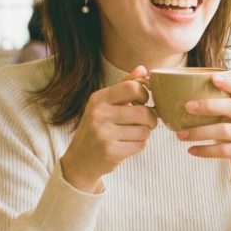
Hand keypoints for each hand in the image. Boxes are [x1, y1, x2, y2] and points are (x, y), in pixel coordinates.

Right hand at [59, 66, 155, 191]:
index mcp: (98, 98)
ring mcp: (104, 133)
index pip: (133, 88)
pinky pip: (140, 145)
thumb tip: (143, 69)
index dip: (145, 94)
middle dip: (151, 119)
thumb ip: (124, 86)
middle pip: (144, 112)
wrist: (79, 161)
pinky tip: (126, 145)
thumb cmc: (96, 128)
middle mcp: (99, 114)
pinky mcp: (111, 151)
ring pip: (145, 130)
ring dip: (144, 134)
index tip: (143, 101)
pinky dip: (138, 146)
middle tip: (146, 122)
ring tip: (131, 134)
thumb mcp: (104, 104)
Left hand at [174, 72, 230, 185]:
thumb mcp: (230, 118)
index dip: (229, 82)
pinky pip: (224, 150)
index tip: (212, 78)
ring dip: (200, 132)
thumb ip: (214, 108)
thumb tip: (175, 99)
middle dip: (209, 106)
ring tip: (179, 135)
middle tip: (187, 107)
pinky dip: (205, 150)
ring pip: (225, 131)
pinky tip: (191, 150)